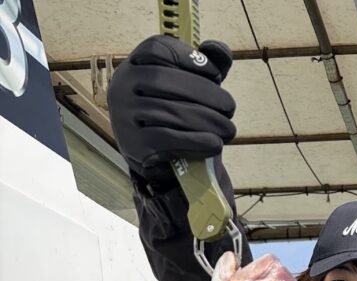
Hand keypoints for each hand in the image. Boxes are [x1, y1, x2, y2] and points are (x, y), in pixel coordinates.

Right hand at [107, 35, 235, 184]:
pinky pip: (168, 140)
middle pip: (166, 82)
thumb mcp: (187, 84)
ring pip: (170, 113)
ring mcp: (125, 115)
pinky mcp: (134, 144)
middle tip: (230, 108)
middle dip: (206, 94)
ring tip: (228, 130)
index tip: (216, 75)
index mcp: (135, 64)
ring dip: (207, 121)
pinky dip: (196, 142)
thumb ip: (205, 64)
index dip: (190, 59)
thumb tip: (221, 50)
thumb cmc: (173, 110)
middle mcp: (124, 85)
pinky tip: (215, 144)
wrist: (151, 153)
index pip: (158, 49)